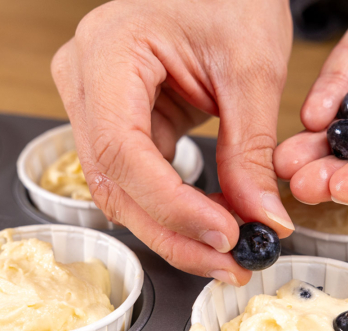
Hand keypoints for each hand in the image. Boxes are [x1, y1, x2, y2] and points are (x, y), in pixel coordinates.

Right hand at [52, 0, 293, 285]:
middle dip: (174, 232)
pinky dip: (176, 208)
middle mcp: (84, 79)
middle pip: (114, 182)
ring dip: (175, 229)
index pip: (122, 150)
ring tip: (228, 252)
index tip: (224, 235)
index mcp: (107, 51)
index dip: (172, 205)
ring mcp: (95, 103)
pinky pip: (139, 179)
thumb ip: (251, 151)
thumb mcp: (252, 68)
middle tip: (229, 263)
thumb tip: (262, 221)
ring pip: (122, 191)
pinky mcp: (118, 121)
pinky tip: (214, 225)